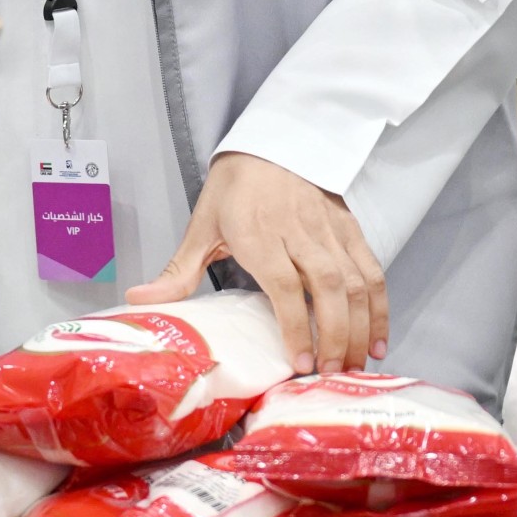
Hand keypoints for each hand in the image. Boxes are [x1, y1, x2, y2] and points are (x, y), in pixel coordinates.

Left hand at [126, 151, 388, 374]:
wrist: (270, 142)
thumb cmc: (233, 189)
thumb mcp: (200, 228)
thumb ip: (177, 272)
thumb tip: (137, 299)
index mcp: (258, 233)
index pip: (284, 285)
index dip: (296, 326)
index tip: (299, 363)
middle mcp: (299, 232)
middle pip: (328, 288)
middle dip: (335, 336)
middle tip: (330, 374)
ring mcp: (329, 231)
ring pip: (356, 283)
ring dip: (360, 328)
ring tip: (355, 367)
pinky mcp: (350, 229)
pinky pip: (372, 270)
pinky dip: (379, 307)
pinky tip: (377, 340)